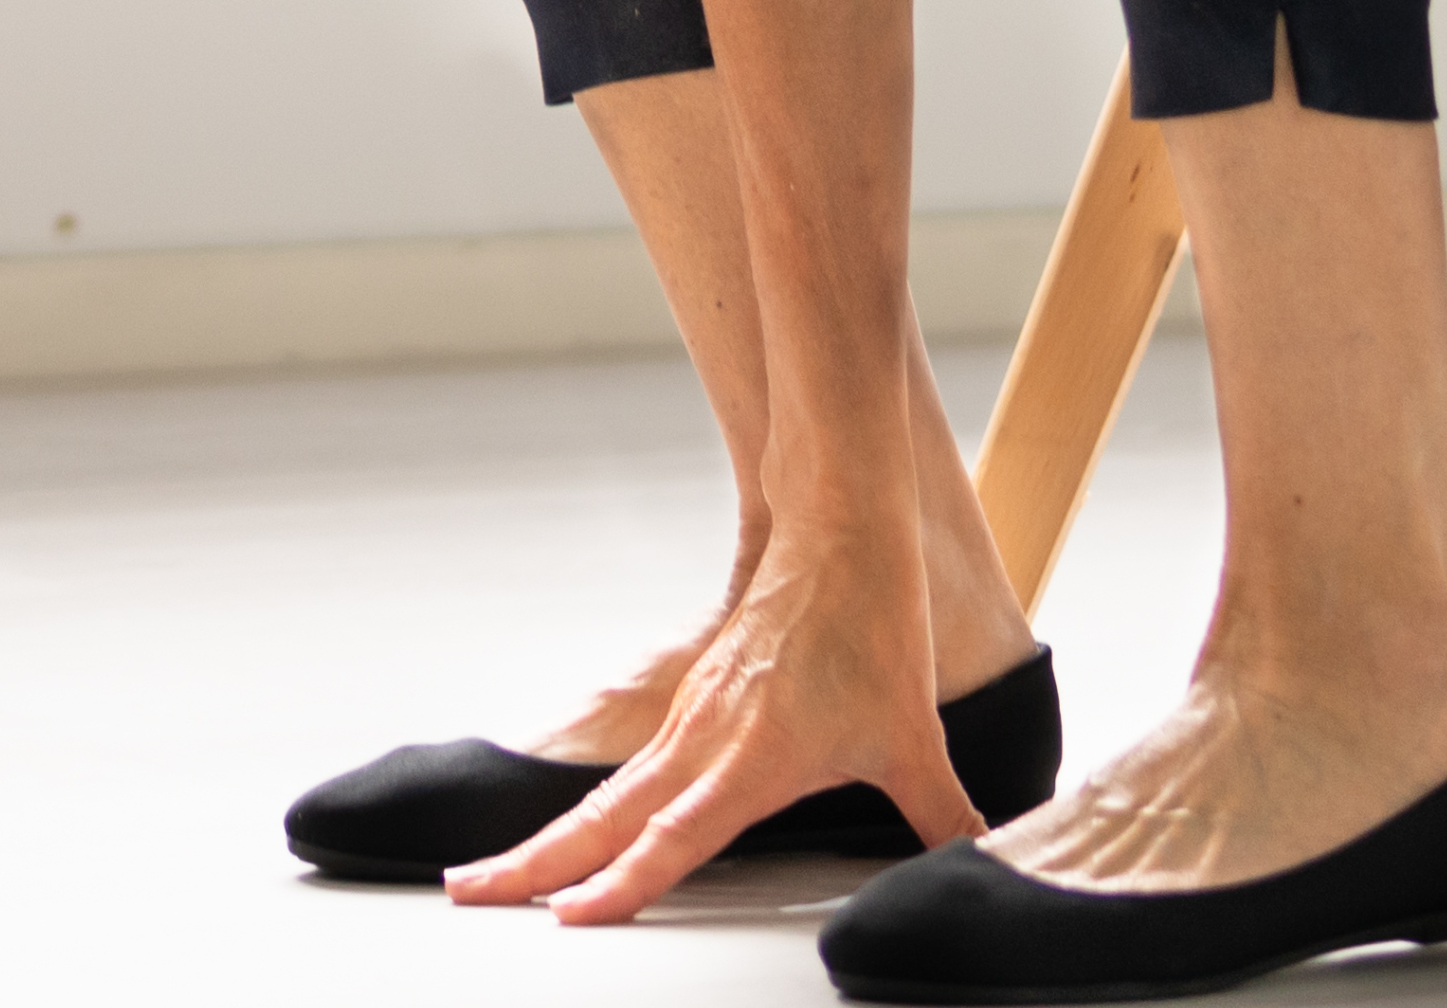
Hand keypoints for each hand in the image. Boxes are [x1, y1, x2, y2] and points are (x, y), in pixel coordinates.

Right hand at [451, 528, 978, 920]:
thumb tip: (977, 851)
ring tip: (500, 872)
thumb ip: (940, 811)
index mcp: (749, 761)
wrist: (840, 528)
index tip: (565, 919)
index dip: (619, 886)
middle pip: (602, 818)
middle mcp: (704, 742)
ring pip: (609, 792)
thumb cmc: (870, 623)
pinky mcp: (698, 697)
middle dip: (533, 861)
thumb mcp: (914, 736)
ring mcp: (692, 717)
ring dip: (553, 834)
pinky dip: (596, 803)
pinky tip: (587, 823)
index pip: (670, 841)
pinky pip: (634, 765)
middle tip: (469, 892)